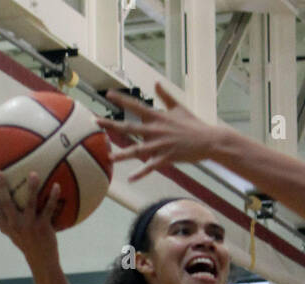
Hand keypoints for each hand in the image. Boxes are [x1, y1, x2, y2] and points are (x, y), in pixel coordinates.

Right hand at [0, 170, 60, 265]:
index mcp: (8, 225)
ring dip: (32, 188)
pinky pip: (48, 209)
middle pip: (6, 204)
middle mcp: (16, 224)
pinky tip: (57, 185)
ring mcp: (30, 225)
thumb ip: (4, 226)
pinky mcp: (43, 227)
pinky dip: (53, 197)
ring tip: (33, 173)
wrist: (42, 261)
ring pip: (30, 204)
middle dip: (1, 188)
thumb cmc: (27, 246)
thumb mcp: (13, 237)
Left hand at [98, 84, 213, 180]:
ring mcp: (160, 145)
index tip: (108, 95)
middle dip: (111, 124)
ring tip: (109, 157)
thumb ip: (165, 96)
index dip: (121, 100)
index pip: (135, 106)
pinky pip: (151, 167)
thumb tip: (156, 83)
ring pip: (137, 150)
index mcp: (157, 116)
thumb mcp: (178, 107)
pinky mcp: (167, 158)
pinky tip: (130, 178)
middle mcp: (155, 130)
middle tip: (96, 121)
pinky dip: (141, 173)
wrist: (208, 140)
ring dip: (122, 154)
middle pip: (129, 127)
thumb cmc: (193, 124)